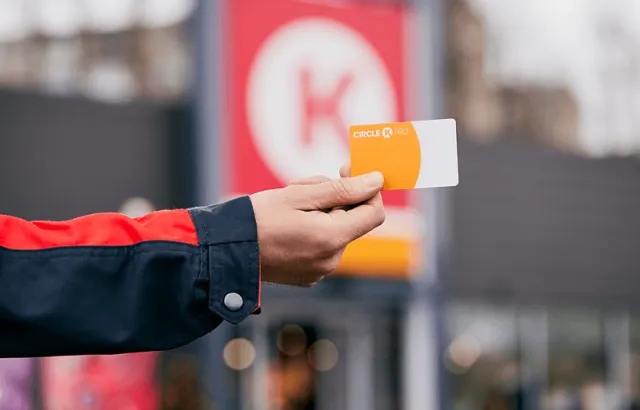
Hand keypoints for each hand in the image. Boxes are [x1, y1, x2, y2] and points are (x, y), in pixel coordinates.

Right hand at [250, 166, 384, 286]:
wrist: (225, 251)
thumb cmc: (258, 218)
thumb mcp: (300, 195)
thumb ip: (342, 189)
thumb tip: (377, 181)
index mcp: (332, 239)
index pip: (374, 212)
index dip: (366, 189)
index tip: (345, 170)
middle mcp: (331, 260)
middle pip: (351, 219)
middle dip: (332, 198)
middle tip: (300, 187)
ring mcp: (320, 271)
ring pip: (334, 230)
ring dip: (319, 212)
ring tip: (288, 206)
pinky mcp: (308, 275)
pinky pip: (321, 246)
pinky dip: (311, 230)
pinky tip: (286, 225)